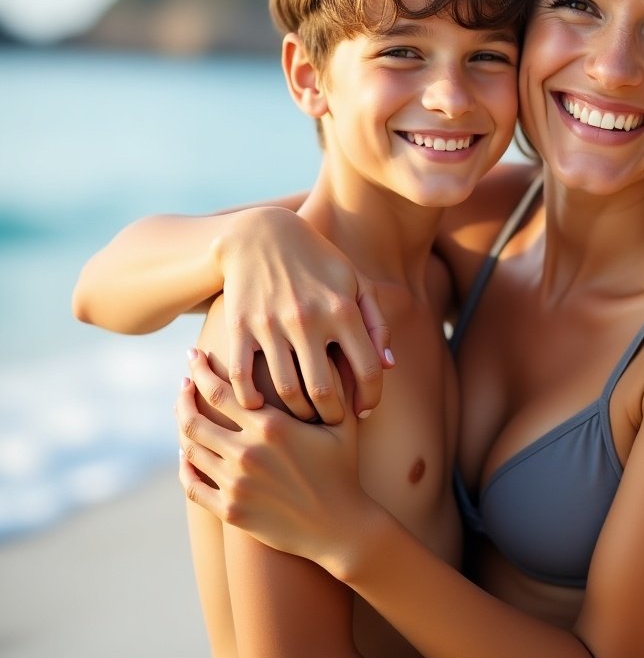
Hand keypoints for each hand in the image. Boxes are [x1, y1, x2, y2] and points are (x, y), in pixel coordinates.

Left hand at [176, 347, 368, 572]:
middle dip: (185, 397)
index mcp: (271, 427)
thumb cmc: (343, 470)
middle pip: (195, 419)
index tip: (194, 357)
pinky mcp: (230, 510)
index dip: (201, 371)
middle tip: (183, 385)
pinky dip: (184, 467)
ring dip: (183, 429)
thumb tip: (335, 348)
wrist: (339, 526)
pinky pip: (192, 485)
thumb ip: (333, 386)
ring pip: (191, 449)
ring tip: (185, 415)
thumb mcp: (343, 424)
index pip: (221, 391)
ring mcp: (235, 484)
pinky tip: (186, 455)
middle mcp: (247, 453)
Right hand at [216, 206, 393, 421]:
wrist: (260, 235)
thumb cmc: (318, 262)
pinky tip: (262, 405)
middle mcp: (309, 319)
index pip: (368, 370)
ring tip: (305, 416)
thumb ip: (376, 323)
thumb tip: (389, 366)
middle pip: (326, 392)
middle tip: (333, 421)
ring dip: (299, 413)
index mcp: (343, 309)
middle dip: (334, 416)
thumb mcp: (355, 282)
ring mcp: (271, 325)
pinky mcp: (240, 327)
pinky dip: (251, 401)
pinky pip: (243, 379)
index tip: (365, 410)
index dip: (371, 398)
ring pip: (287, 391)